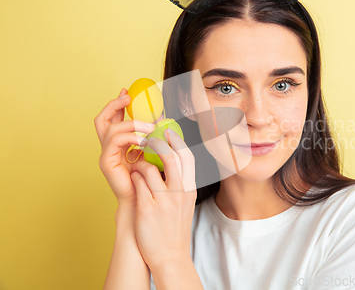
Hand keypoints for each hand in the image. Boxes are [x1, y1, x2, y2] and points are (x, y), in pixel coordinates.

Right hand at [94, 88, 155, 204]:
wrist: (143, 201)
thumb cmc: (151, 179)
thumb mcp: (154, 151)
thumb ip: (154, 136)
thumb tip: (163, 117)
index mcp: (120, 143)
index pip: (114, 118)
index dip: (118, 104)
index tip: (128, 92)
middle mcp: (110, 147)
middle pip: (102, 119)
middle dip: (114, 105)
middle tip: (127, 97)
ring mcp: (106, 154)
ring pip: (111, 128)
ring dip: (132, 123)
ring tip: (150, 127)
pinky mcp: (106, 162)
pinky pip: (115, 141)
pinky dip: (130, 136)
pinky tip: (144, 140)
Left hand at [130, 128, 196, 269]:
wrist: (170, 255)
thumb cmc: (175, 228)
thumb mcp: (185, 203)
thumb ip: (182, 182)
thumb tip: (173, 161)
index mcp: (189, 189)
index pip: (187, 157)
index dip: (177, 141)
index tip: (168, 131)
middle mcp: (179, 192)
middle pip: (171, 157)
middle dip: (158, 143)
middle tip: (149, 137)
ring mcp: (163, 200)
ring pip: (149, 168)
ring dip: (140, 163)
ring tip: (138, 165)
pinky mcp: (147, 208)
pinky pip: (138, 182)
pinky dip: (134, 177)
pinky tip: (133, 180)